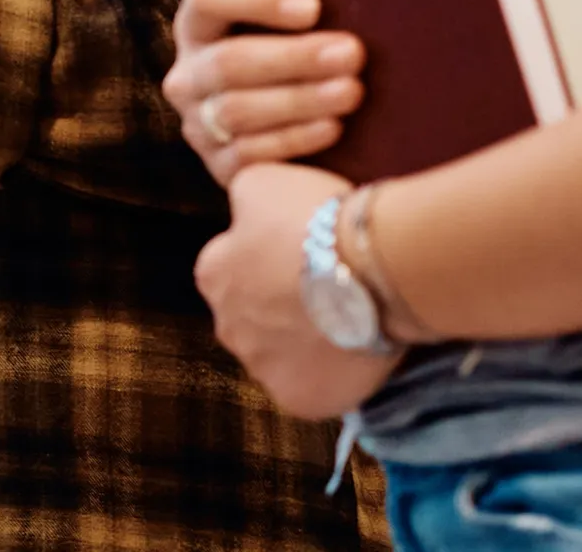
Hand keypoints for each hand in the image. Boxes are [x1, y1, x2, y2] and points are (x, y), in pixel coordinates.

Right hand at [166, 0, 364, 186]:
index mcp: (199, 27)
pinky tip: (333, 128)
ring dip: (298, 99)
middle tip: (351, 53)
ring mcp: (198, 122)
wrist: (288, 131)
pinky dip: (294, 139)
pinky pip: (249, 154)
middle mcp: (188, 74)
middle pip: (229, 60)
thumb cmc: (299, 64)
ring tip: (351, 91)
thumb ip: (304, 15)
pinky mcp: (218, 165)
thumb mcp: (288, 32)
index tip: (313, 7)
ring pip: (237, 109)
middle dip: (293, 57)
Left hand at [195, 161, 400, 417]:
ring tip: (350, 323)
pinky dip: (330, 379)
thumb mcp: (263, 182)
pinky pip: (311, 391)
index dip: (275, 262)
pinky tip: (355, 357)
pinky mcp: (299, 400)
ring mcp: (262, 367)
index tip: (308, 257)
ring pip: (281, 357)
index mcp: (213, 274)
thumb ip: (245, 200)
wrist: (368, 269)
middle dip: (284, 309)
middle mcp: (226, 325)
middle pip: (255, 319)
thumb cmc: (314, 217)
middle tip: (331, 292)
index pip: (236, 270)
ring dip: (305, 344)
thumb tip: (245, 210)